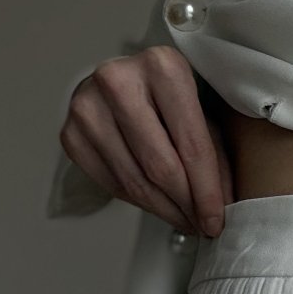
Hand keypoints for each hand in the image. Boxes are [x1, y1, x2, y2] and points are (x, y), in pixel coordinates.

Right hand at [58, 45, 234, 235]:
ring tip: (183, 219)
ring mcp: (87, 107)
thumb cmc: (167, 98)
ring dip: (163, 209)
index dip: (207, 192)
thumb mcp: (202, 113)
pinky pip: (110, 184)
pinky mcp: (70, 134)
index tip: (216, 222)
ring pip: (134, 182)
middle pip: (160, 167)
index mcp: (162, 67)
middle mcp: (118, 80)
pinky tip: (156, 203)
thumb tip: (222, 209)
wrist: (121, 82)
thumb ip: (215, 157)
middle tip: (201, 226)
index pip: (191, 145)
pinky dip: (138, 202)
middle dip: (185, 206)